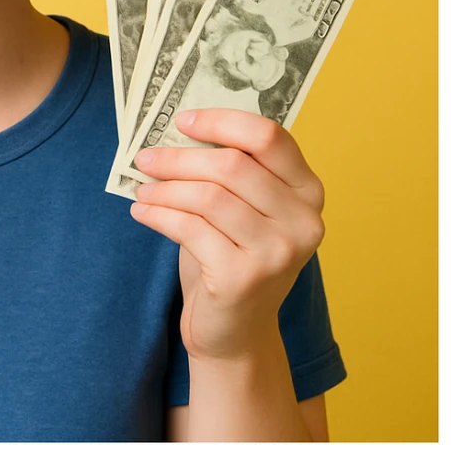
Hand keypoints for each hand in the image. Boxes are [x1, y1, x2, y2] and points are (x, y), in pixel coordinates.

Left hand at [130, 108, 324, 362]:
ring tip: (142, 190)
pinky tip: (143, 212)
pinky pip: (190, 228)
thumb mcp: (244, 207)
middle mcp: (303, 220)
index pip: (268, 137)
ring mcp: (278, 252)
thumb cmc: (233, 253)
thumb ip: (230, 170)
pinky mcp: (245, 277)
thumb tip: (176, 131)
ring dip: (164, 188)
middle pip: (231, 165)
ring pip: (208, 196)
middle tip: (144, 158)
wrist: (235, 330)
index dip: (221, 122)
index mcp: (308, 191)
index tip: (182, 121)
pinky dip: (159, 215)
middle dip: (179, 158)